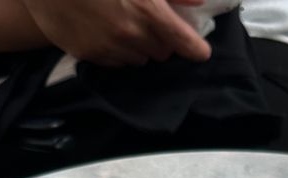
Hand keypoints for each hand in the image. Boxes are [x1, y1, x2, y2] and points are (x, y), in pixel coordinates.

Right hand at [21, 0, 210, 66]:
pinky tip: (105, 29)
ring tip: (125, 23)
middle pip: (162, 53)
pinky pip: (114, 62)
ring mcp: (108, 48)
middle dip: (161, 40)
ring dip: (139, 46)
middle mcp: (130, 35)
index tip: (200, 51)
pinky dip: (116, 51)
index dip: (195, 48)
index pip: (183, 43)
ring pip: (138, 60)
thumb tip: (199, 0)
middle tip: (151, 21)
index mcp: (147, 11)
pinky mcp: (88, 55)